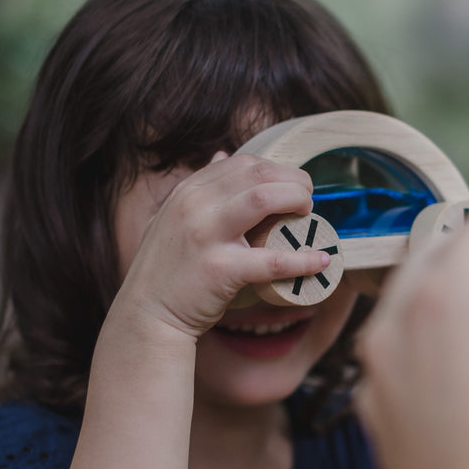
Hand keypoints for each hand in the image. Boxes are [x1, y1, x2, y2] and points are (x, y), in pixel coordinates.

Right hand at [113, 152, 331, 339]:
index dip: (276, 170)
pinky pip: (272, 259)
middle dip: (294, 181)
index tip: (292, 186)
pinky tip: (321, 261)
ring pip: (263, 199)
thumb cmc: (169, 268)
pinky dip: (302, 260)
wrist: (147, 314)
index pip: (242, 163)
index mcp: (187, 190)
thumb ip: (200, 190)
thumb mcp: (174, 216)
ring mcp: (205, 235)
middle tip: (308, 200)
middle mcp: (193, 205)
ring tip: (310, 216)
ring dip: (297, 202)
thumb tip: (222, 155)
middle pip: (258, 174)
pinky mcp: (220, 269)